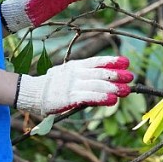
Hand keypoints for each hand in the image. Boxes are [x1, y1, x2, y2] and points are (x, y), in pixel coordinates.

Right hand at [15, 55, 133, 119]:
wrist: (31, 92)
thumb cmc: (52, 84)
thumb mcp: (67, 73)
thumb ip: (83, 75)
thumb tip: (104, 79)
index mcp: (75, 65)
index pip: (97, 61)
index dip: (112, 61)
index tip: (126, 62)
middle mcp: (75, 73)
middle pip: (100, 73)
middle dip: (117, 75)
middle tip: (131, 77)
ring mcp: (72, 85)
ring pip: (97, 85)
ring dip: (113, 87)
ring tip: (126, 90)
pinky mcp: (69, 98)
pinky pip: (89, 97)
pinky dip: (102, 98)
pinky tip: (112, 100)